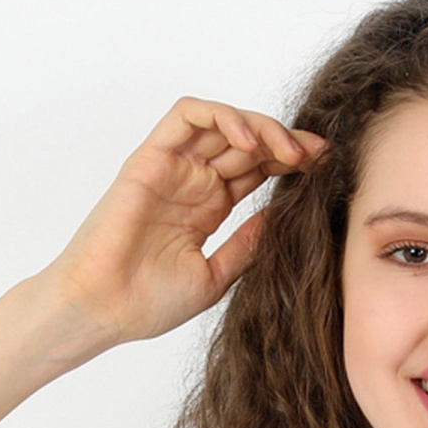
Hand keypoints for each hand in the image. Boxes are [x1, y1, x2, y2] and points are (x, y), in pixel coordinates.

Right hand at [40, 97, 328, 348]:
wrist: (102, 310)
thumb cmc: (146, 303)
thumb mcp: (216, 277)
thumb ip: (247, 244)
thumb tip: (283, 216)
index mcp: (208, 207)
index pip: (257, 168)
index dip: (292, 162)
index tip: (324, 168)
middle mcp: (192, 182)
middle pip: (247, 142)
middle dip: (286, 142)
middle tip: (317, 155)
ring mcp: (173, 167)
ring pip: (223, 123)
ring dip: (261, 127)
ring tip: (289, 150)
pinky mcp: (151, 157)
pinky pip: (188, 117)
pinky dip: (222, 117)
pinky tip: (248, 140)